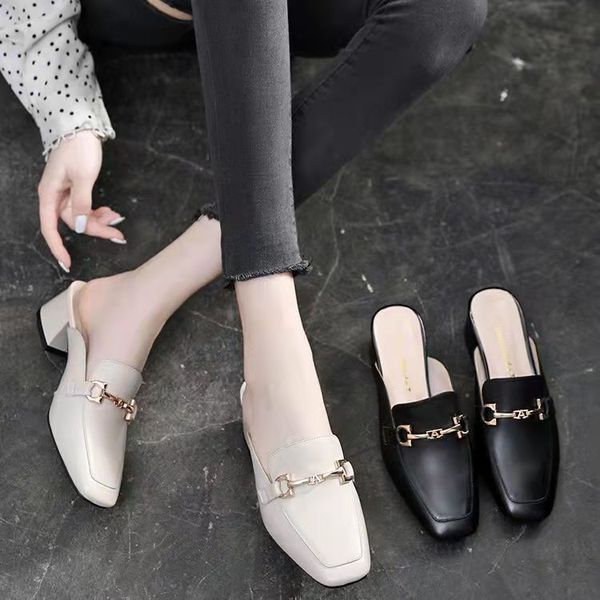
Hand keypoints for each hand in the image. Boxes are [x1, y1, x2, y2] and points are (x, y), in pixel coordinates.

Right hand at [38, 131, 125, 271]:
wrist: (81, 126)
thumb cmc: (78, 148)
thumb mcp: (83, 177)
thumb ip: (81, 204)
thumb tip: (78, 227)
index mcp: (49, 194)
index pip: (50, 228)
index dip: (58, 247)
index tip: (68, 263)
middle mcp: (54, 196)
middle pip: (73, 223)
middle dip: (95, 229)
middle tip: (118, 233)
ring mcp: (65, 192)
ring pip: (82, 216)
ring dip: (99, 220)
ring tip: (117, 217)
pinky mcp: (76, 189)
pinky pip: (86, 207)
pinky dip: (98, 211)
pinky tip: (110, 211)